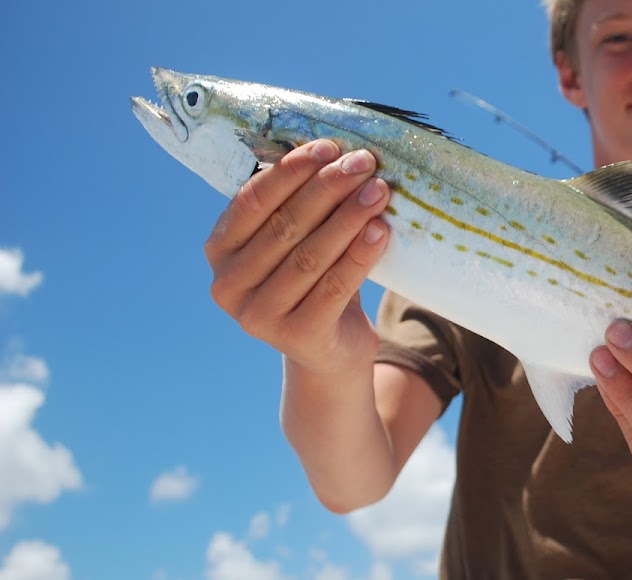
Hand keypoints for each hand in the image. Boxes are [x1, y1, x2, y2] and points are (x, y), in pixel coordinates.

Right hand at [205, 139, 391, 373]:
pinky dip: (360, 255)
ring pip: (311, 255)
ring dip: (348, 217)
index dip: (290, 171)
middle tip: (363, 164)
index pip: (252, 201)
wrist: (330, 350)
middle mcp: (229, 285)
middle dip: (328, 189)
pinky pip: (334, 286)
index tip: (328, 147)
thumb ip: (298, 205)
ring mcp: (259, 315)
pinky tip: (380, 231)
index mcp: (220, 250)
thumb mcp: (295, 241)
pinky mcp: (296, 337)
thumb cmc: (312, 280)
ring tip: (379, 191)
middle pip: (285, 226)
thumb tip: (333, 152)